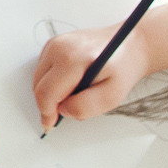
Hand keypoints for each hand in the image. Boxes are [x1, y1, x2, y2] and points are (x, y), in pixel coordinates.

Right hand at [32, 22, 153, 128]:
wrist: (129, 45)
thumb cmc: (123, 68)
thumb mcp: (112, 96)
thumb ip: (85, 107)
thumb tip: (63, 110)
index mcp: (72, 59)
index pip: (45, 93)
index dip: (47, 113)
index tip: (52, 123)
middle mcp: (59, 47)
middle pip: (38, 87)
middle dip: (51, 103)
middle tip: (72, 106)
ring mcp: (54, 43)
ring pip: (38, 79)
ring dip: (52, 92)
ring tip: (77, 90)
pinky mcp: (53, 44)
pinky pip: (43, 71)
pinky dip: (53, 81)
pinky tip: (72, 80)